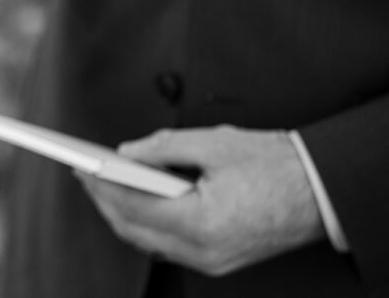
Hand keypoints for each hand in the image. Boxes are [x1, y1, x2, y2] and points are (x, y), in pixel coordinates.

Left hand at [75, 125, 324, 275]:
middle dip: (105, 201)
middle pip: (134, 230)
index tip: (81, 166)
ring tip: (103, 183)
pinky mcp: (218, 260)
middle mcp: (204, 252)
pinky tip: (136, 199)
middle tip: (85, 174)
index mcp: (201, 223)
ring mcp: (212, 262)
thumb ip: (162, 148)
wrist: (322, 193)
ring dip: (122, 213)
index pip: (133, 208)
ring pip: (148, 241)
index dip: (102, 187)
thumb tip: (125, 152)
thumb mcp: (212, 143)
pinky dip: (147, 222)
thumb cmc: (275, 165)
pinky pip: (168, 245)